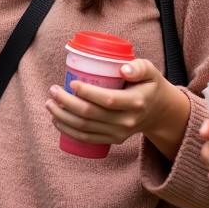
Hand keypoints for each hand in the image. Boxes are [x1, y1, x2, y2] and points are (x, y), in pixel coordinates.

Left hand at [46, 58, 186, 147]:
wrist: (159, 112)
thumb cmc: (150, 85)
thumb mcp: (150, 71)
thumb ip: (138, 67)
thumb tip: (123, 69)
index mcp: (136, 102)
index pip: (107, 100)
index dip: (87, 92)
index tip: (71, 82)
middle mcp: (127, 121)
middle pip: (91, 115)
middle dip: (67, 103)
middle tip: (53, 90)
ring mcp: (119, 133)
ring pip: (85, 128)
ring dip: (63, 117)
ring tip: (49, 104)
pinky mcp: (113, 140)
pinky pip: (87, 139)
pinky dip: (69, 131)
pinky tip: (57, 121)